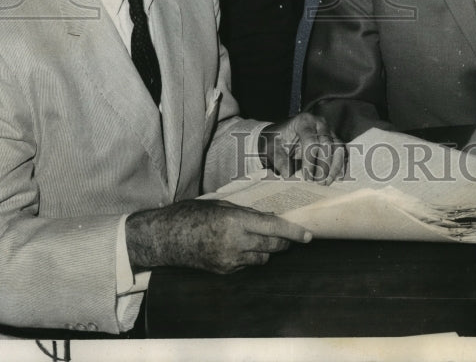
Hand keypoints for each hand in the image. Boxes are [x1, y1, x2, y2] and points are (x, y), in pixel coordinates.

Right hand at [126, 199, 311, 273]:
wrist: (166, 237)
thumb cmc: (191, 214)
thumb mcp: (221, 205)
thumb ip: (245, 213)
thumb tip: (267, 219)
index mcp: (235, 220)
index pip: (274, 229)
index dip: (294, 233)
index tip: (309, 237)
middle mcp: (235, 242)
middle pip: (272, 246)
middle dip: (283, 242)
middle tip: (286, 236)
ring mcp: (229, 260)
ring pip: (262, 259)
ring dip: (266, 250)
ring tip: (258, 239)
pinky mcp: (223, 271)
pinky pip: (246, 265)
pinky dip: (249, 257)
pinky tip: (239, 248)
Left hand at [259, 112, 345, 184]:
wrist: (282, 134)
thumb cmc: (277, 140)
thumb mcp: (273, 148)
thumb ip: (279, 160)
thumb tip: (288, 174)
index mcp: (303, 122)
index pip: (310, 140)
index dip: (310, 160)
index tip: (306, 177)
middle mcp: (319, 123)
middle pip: (327, 144)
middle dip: (323, 165)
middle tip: (318, 182)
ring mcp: (328, 130)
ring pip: (338, 147)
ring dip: (335, 167)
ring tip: (327, 182)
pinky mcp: (334, 139)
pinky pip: (341, 151)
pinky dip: (340, 164)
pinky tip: (338, 177)